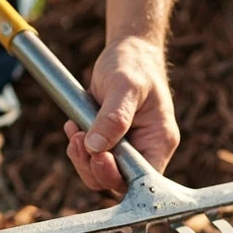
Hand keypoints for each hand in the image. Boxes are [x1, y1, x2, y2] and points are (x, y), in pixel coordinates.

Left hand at [65, 36, 179, 193]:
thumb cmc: (134, 64)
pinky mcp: (111, 143)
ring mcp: (128, 148)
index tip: (99, 155)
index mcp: (160, 140)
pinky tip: (73, 126)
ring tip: (73, 129)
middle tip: (78, 140)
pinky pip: (92, 158)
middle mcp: (147, 149)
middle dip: (94, 166)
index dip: (118, 175)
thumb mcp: (125, 85)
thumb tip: (96, 147)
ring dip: (82, 157)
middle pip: (119, 181)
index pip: (142, 177)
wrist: (128, 51)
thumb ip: (113, 117)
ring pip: (101, 173)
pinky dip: (78, 147)